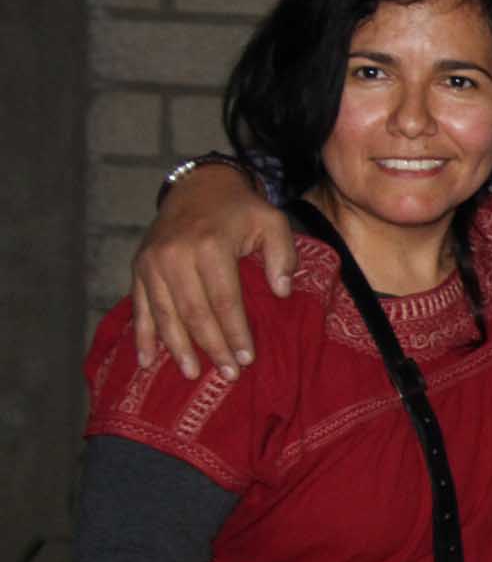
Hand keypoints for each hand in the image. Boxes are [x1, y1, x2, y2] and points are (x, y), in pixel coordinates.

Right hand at [131, 165, 292, 379]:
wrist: (199, 186)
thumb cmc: (241, 209)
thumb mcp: (272, 221)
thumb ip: (283, 254)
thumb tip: (282, 292)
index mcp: (209, 245)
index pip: (224, 300)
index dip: (235, 332)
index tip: (247, 358)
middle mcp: (175, 255)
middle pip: (194, 312)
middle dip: (211, 347)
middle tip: (227, 374)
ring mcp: (152, 263)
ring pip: (165, 314)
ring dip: (177, 349)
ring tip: (192, 374)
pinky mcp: (139, 268)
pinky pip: (140, 307)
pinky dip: (142, 335)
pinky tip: (146, 360)